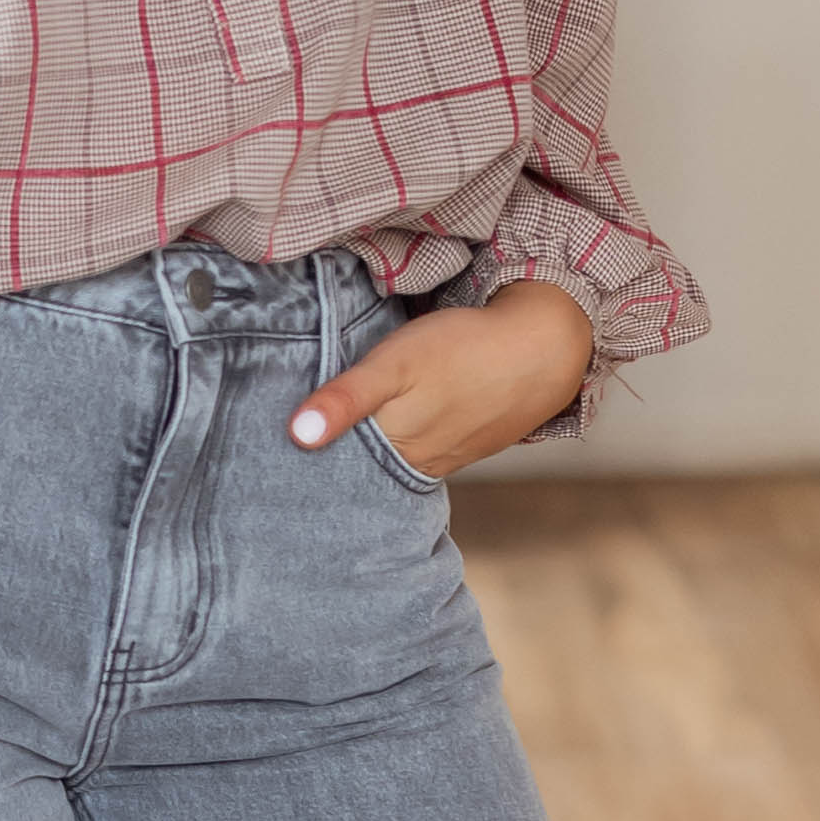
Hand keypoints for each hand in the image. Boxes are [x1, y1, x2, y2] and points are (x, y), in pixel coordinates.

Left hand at [288, 280, 595, 481]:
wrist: (542, 348)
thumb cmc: (462, 348)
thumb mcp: (395, 363)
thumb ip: (346, 398)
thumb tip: (297, 435)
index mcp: (391, 446)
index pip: (334, 469)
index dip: (305, 468)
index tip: (277, 467)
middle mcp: (415, 463)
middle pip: (360, 473)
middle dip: (330, 469)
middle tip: (293, 464)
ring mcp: (442, 458)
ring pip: (390, 468)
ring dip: (363, 464)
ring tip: (327, 456)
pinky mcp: (462, 446)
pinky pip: (419, 458)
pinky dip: (397, 453)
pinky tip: (386, 441)